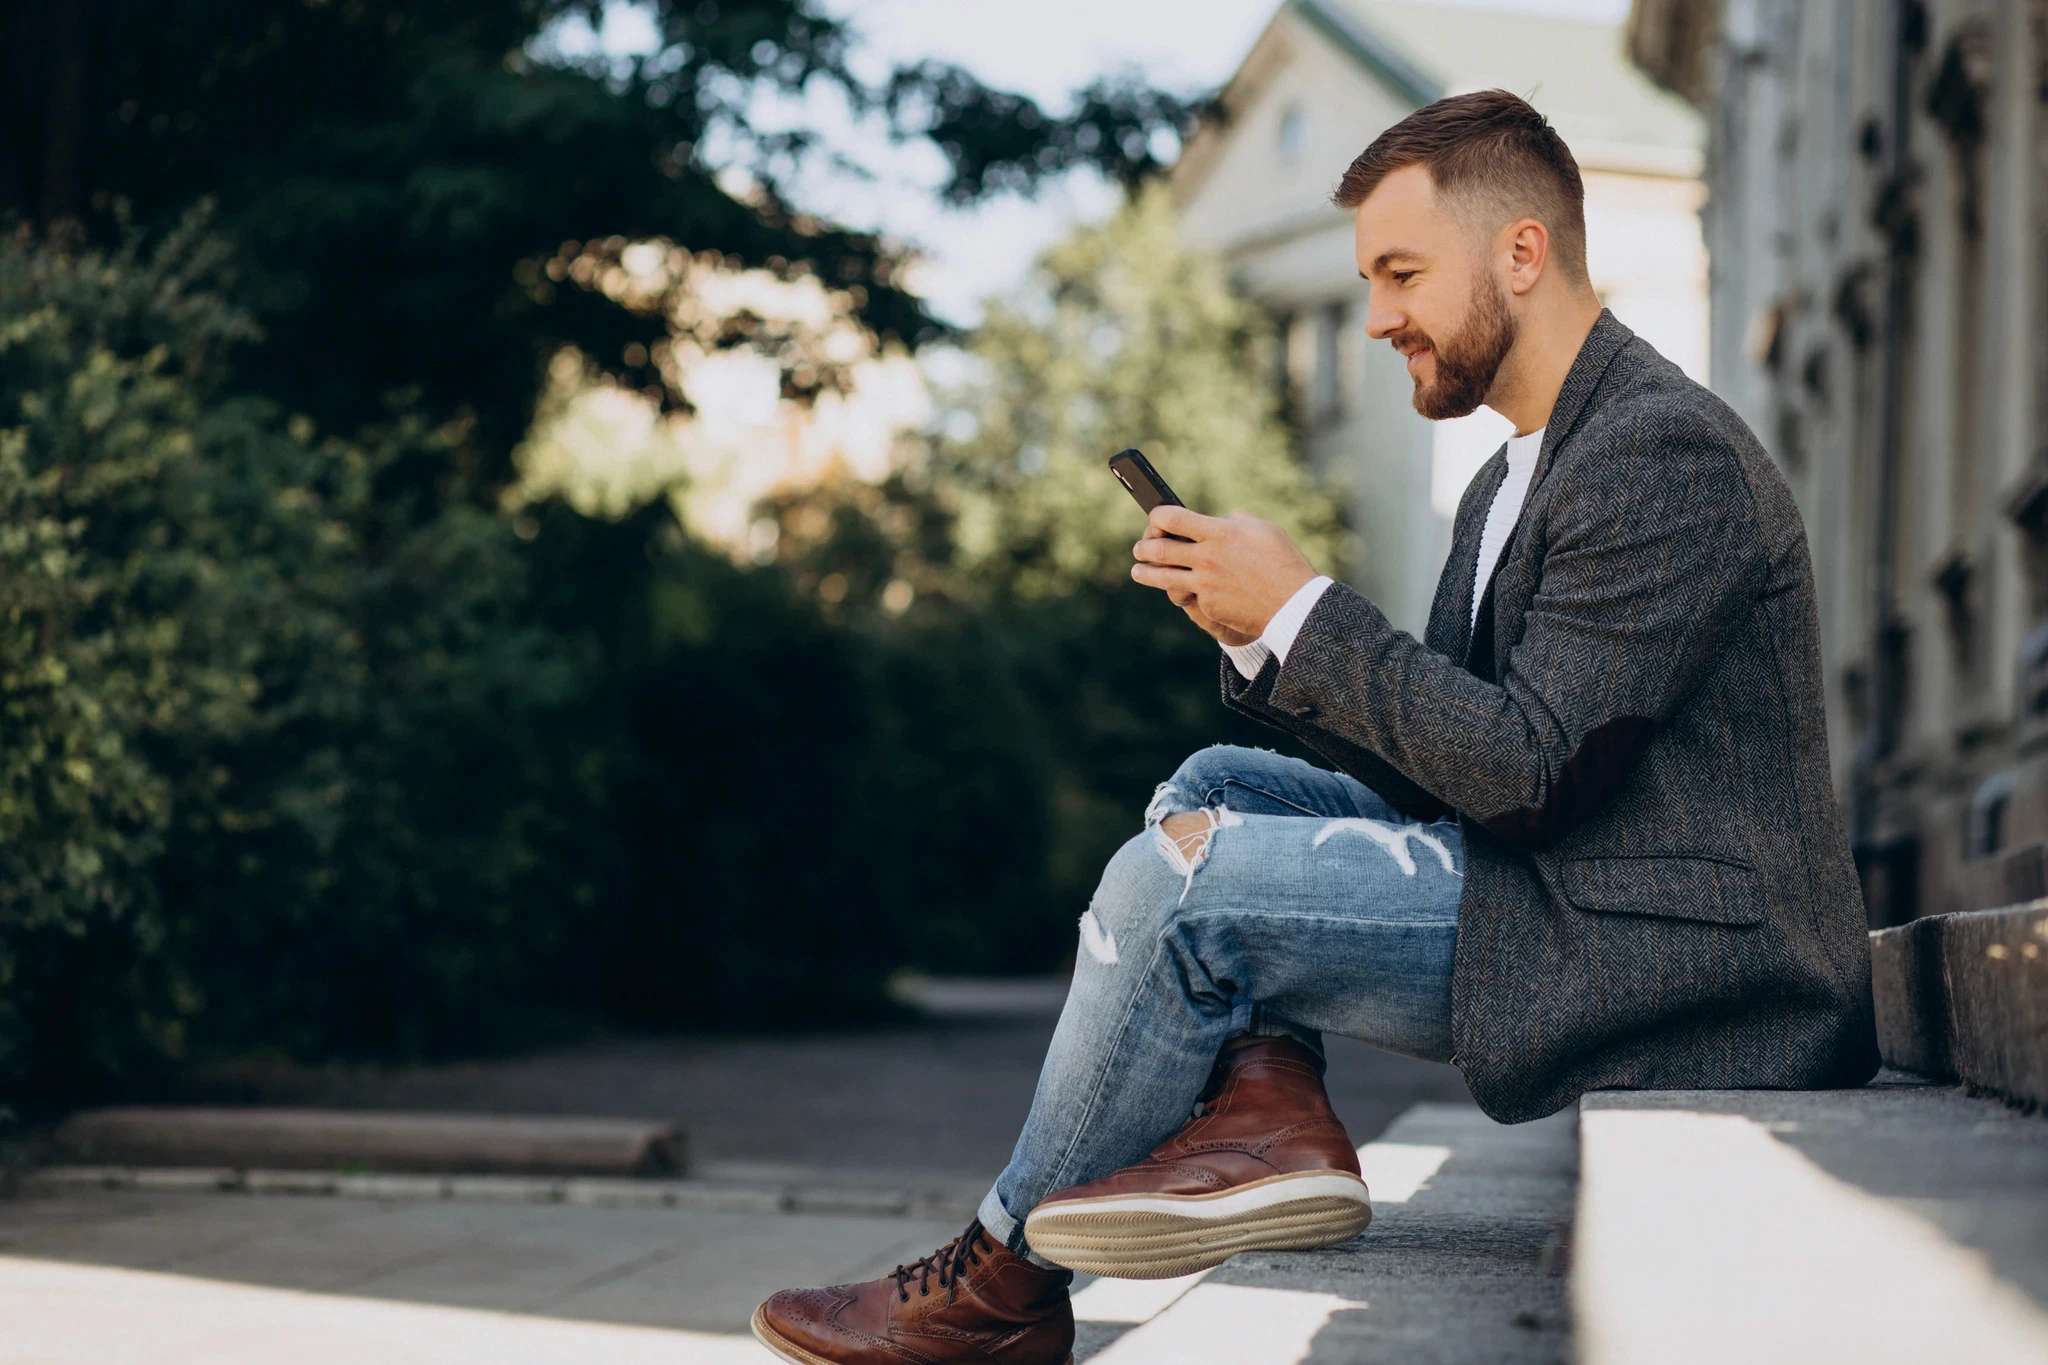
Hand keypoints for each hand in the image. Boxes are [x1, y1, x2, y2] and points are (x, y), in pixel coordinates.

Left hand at [1131, 506, 1317, 641]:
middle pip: (1159, 549)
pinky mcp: (1207, 605)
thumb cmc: (1282, 561)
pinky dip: (1188, 592)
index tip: (1155, 519)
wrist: (1293, 604)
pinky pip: (1190, 596)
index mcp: (1219, 533)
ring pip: (1162, 578)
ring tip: (1137, 571)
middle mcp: (1207, 557)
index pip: (1172, 518)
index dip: (1157, 516)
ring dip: (1145, 573)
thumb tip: (1214, 522)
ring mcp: (1205, 584)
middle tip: (1140, 548)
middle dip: (1144, 547)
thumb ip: (1232, 521)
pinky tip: (1184, 591)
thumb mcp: (1262, 528)